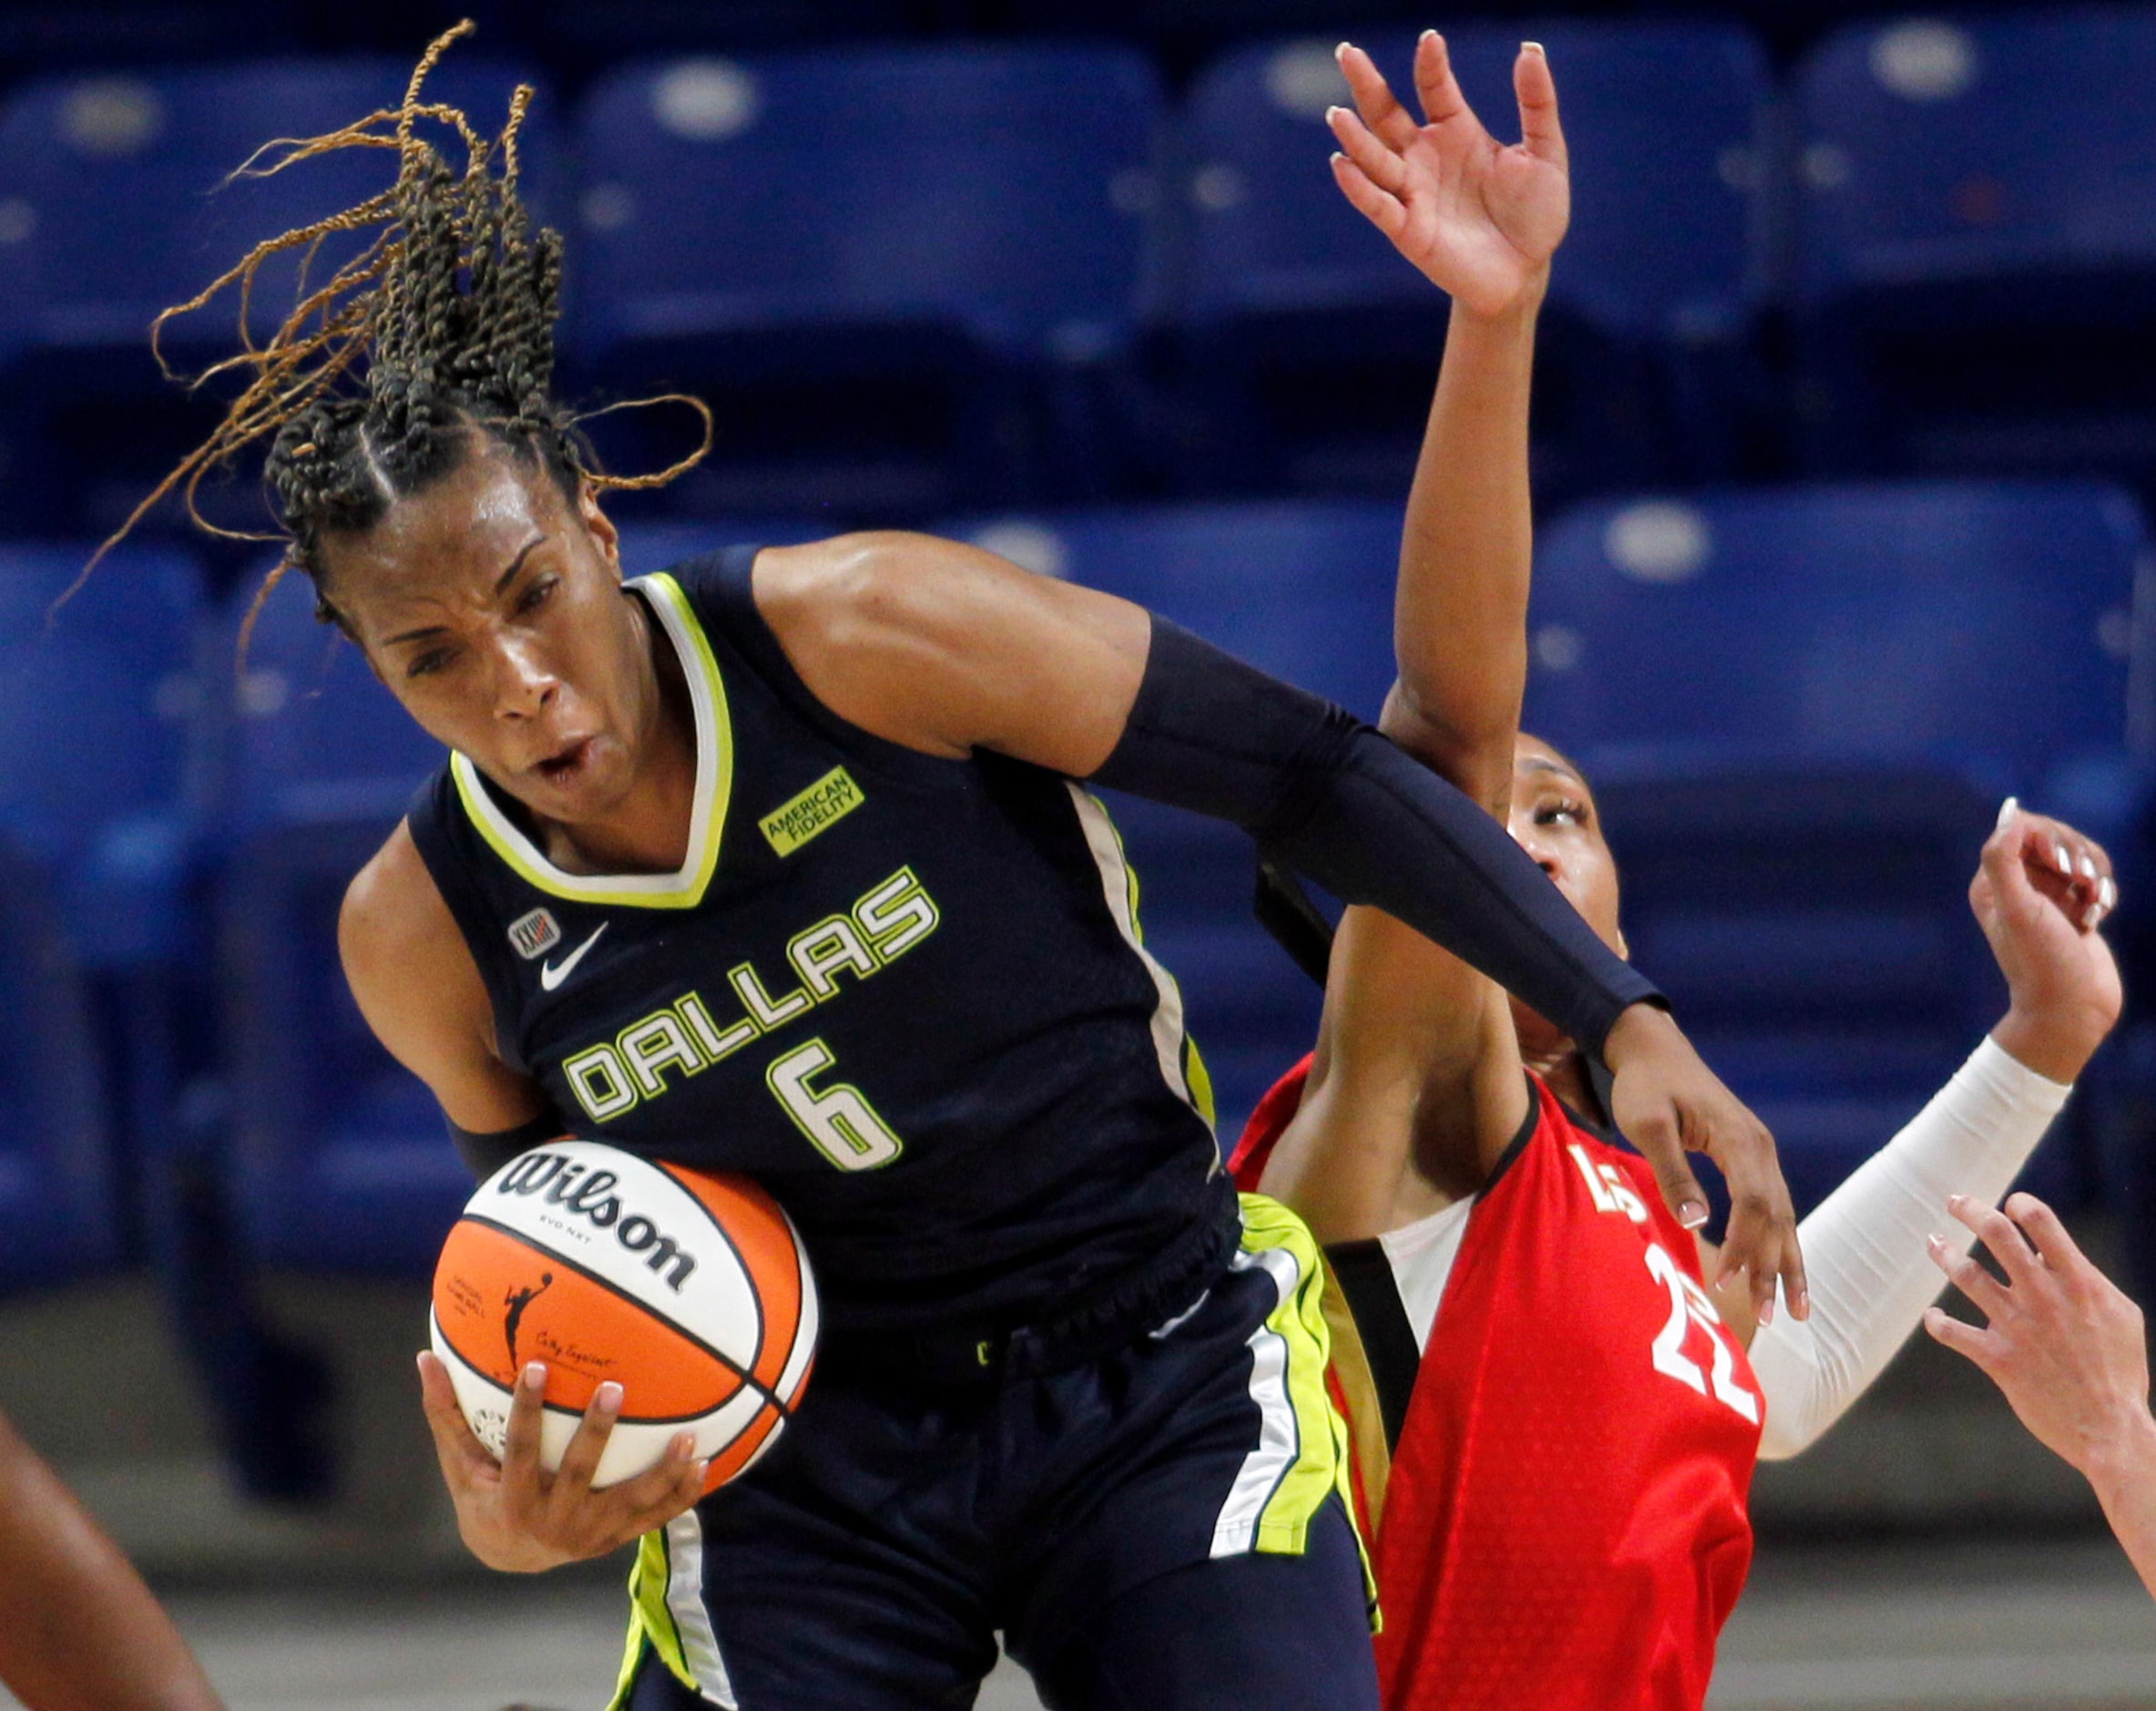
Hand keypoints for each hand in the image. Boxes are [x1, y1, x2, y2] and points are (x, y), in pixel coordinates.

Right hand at [417, 1352, 706, 1572]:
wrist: (509, 1555)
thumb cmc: (482, 1494)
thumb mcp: (460, 1462)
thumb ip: (446, 1413)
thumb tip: (425, 1357)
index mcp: (513, 1500)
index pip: (519, 1450)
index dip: (525, 1409)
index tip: (534, 1366)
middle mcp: (553, 1521)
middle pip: (579, 1474)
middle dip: (596, 1433)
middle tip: (614, 1387)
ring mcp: (590, 1534)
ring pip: (630, 1503)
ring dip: (661, 1472)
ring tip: (689, 1437)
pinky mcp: (616, 1538)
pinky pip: (655, 1518)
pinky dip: (682, 1494)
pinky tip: (707, 1462)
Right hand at [1328, 33, 1568, 317]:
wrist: (1526, 273)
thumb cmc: (1534, 214)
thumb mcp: (1545, 151)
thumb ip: (1536, 101)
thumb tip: (1529, 48)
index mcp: (1456, 132)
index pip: (1434, 88)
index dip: (1430, 63)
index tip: (1431, 39)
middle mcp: (1425, 157)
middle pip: (1387, 114)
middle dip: (1366, 84)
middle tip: (1346, 52)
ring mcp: (1413, 192)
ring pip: (1375, 157)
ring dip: (1355, 137)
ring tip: (1337, 113)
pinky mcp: (1408, 230)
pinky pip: (1378, 205)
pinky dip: (1358, 186)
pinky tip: (1340, 164)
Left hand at [1602, 1003, 1804, 1323]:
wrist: (1655, 1051)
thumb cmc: (1645, 1086)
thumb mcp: (1648, 1124)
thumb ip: (1672, 1171)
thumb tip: (1697, 1222)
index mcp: (1740, 1140)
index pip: (1753, 1204)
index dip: (1744, 1245)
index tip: (1727, 1281)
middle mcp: (1761, 1149)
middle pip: (1777, 1217)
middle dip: (1775, 1269)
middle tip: (1770, 1318)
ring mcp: (1761, 1154)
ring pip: (1783, 1217)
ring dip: (1786, 1263)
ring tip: (1794, 1312)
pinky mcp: (1752, 1159)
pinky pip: (1773, 1207)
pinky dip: (1779, 1243)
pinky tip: (1781, 1273)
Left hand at [1925, 1193, 2155, 1488]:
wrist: (2110, 1428)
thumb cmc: (2120, 1369)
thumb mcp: (2120, 1315)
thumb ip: (2086, 1279)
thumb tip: (2046, 1253)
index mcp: (2078, 1282)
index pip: (2042, 1222)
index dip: (2021, 1204)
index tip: (2010, 1204)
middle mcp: (2043, 1297)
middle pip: (1996, 1234)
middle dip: (1969, 1209)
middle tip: (1954, 1201)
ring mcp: (2017, 1326)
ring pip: (1966, 1274)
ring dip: (1943, 1253)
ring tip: (1933, 1242)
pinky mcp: (1997, 1358)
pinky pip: (1952, 1331)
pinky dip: (1937, 1321)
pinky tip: (1933, 1316)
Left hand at [1977, 799, 2120, 1084]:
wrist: (2072, 1010)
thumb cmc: (2042, 961)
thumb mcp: (2017, 908)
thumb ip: (2004, 858)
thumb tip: (2009, 810)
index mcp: (1992, 882)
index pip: (2022, 827)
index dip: (2050, 836)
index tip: (2063, 865)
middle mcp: (2016, 886)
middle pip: (2055, 837)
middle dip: (2078, 854)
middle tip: (2082, 883)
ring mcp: (2047, 898)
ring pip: (2081, 856)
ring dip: (2095, 875)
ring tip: (2094, 904)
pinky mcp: (2074, 909)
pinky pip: (2096, 880)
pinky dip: (2103, 892)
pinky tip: (2098, 916)